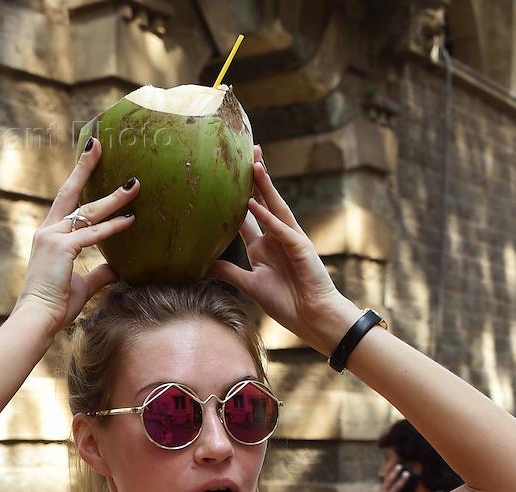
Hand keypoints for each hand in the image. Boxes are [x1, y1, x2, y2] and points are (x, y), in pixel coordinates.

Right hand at [10, 137, 139, 335]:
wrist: (36, 319)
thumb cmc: (54, 306)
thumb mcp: (81, 285)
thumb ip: (99, 273)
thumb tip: (118, 268)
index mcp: (48, 236)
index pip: (65, 201)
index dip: (77, 179)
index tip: (88, 157)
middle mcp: (48, 231)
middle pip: (70, 192)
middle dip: (85, 166)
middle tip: (99, 143)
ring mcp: (52, 237)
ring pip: (87, 212)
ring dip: (113, 198)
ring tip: (134, 185)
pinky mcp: (61, 248)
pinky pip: (93, 234)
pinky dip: (113, 227)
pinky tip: (131, 220)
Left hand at [205, 146, 351, 349]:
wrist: (312, 317)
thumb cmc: (286, 302)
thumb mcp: (249, 284)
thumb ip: (228, 272)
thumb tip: (203, 265)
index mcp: (263, 246)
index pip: (246, 215)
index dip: (235, 196)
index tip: (223, 176)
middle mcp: (276, 237)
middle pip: (262, 202)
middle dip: (254, 178)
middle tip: (245, 150)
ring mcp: (290, 240)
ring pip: (275, 208)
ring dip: (264, 187)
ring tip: (253, 164)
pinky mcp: (301, 248)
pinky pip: (281, 230)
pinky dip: (269, 218)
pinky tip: (255, 204)